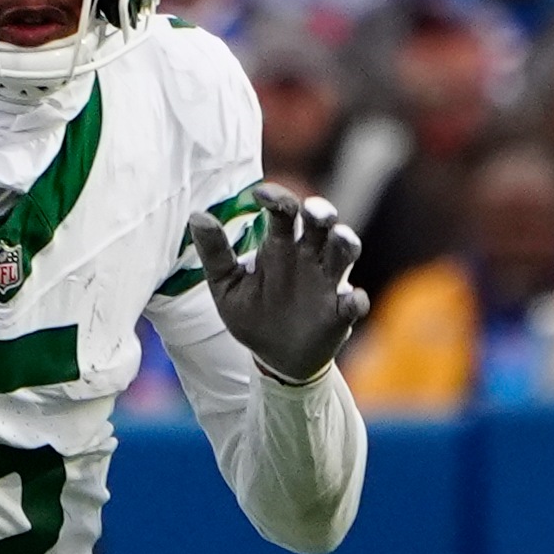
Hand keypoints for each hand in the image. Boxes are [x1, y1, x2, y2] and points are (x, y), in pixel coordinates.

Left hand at [190, 183, 368, 384]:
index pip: (284, 210)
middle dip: (321, 211)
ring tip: (339, 238)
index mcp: (281, 245)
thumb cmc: (252, 314)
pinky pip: (356, 302)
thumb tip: (197, 216)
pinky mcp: (341, 313)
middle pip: (322, 222)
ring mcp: (328, 283)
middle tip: (313, 211)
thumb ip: (215, 253)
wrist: (275, 359)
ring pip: (345, 251)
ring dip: (346, 241)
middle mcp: (308, 257)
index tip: (260, 194)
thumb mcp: (227, 285)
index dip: (277, 197)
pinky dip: (356, 300)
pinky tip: (351, 301)